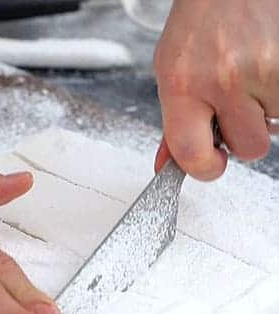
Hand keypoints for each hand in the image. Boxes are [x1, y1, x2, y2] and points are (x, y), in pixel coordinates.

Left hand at [153, 0, 277, 179]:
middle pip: (249, 148)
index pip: (192, 154)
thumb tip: (167, 165)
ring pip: (275, 127)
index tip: (209, 163)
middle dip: (243, 133)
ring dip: (265, 110)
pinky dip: (278, 94)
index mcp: (183, 84)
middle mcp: (224, 79)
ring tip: (249, 76)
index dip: (204, 168)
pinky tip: (265, 69)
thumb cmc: (199, 24)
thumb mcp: (171, 71)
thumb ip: (173, 122)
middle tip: (235, 106)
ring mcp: (264, 70)